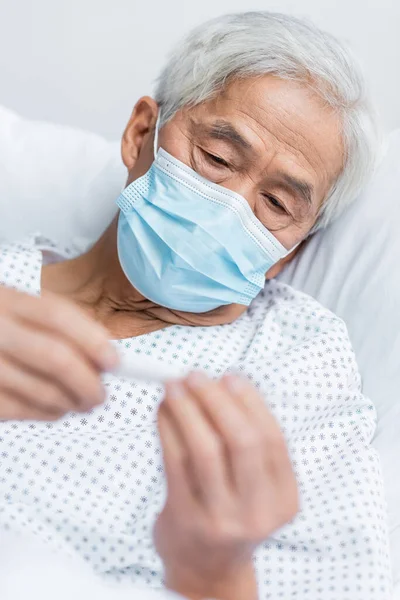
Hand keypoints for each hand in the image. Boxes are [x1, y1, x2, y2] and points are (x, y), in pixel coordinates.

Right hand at [0, 286, 118, 419]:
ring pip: (39, 391)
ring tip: (83, 403)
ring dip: (71, 403)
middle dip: (87, 382)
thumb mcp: (15, 307)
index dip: (92, 340)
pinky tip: (55, 410)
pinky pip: (18, 411)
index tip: (114, 361)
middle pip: (54, 357)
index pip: (57, 316)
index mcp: (5, 299)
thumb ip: (55, 324)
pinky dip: (45, 414)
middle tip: (101, 395)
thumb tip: (102, 356)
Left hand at [155, 372, 298, 599]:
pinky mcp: (186, 519)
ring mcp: (222, 519)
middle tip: (196, 375)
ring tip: (174, 387)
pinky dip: (167, 428)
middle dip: (217, 400)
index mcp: (284, 498)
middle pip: (243, 442)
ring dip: (187, 410)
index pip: (272, 439)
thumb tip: (218, 383)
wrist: (207, 568)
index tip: (230, 376)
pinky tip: (163, 411)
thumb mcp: (254, 485)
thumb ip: (245, 439)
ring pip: (206, 450)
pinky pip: (175, 462)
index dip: (251, 402)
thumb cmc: (231, 513)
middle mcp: (258, 512)